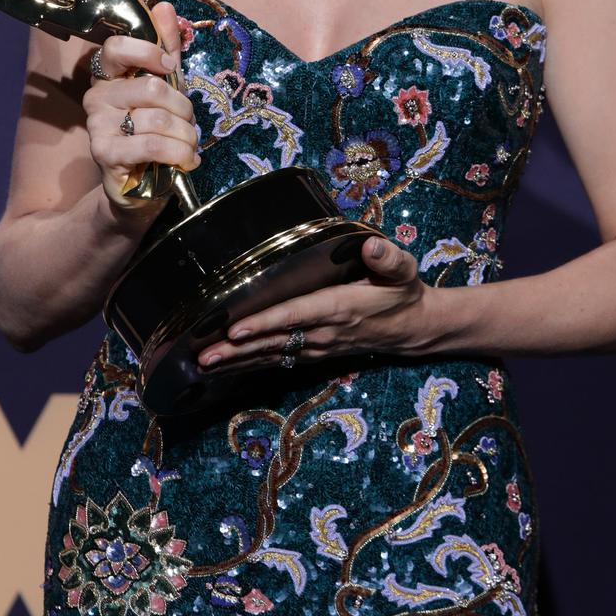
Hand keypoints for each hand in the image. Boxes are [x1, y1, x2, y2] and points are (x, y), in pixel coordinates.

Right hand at [82, 2, 198, 208]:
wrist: (142, 184)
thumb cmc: (154, 129)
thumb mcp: (167, 86)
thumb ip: (166, 48)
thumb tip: (164, 6)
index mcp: (108, 75)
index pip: (117, 47)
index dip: (150, 52)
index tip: (172, 68)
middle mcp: (96, 97)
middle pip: (151, 87)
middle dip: (184, 108)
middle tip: (189, 123)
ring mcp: (97, 126)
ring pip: (157, 119)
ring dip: (186, 135)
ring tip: (189, 145)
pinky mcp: (104, 154)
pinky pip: (152, 145)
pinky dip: (179, 153)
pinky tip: (186, 160)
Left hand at [197, 235, 432, 371]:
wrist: (413, 328)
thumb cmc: (403, 292)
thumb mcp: (403, 270)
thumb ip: (387, 258)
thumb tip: (371, 246)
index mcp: (339, 307)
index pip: (296, 315)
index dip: (264, 323)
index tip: (235, 329)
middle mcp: (324, 332)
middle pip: (274, 342)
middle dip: (237, 350)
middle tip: (202, 356)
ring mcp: (318, 347)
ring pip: (272, 355)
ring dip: (237, 361)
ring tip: (203, 365)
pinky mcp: (316, 353)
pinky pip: (279, 361)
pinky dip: (251, 365)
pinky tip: (228, 368)